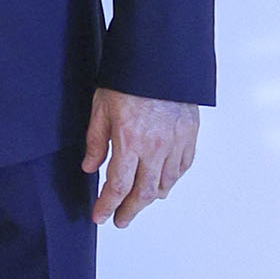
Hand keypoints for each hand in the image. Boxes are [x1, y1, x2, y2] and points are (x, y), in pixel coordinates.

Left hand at [83, 89, 198, 226]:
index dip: (107, 205)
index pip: (117, 186)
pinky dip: (172, 180)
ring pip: (165, 184)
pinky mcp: (189, 135)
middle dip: (130, 210)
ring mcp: (175, 143)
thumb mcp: (101, 107)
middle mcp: (155, 147)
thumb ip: (96, 140)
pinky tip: (163, 183)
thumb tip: (89, 167)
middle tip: (120, 220)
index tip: (101, 216)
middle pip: (143, 193)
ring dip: (150, 198)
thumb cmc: (128, 79)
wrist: (161, 58)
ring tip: (138, 202)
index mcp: (129, 141)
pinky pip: (182, 167)